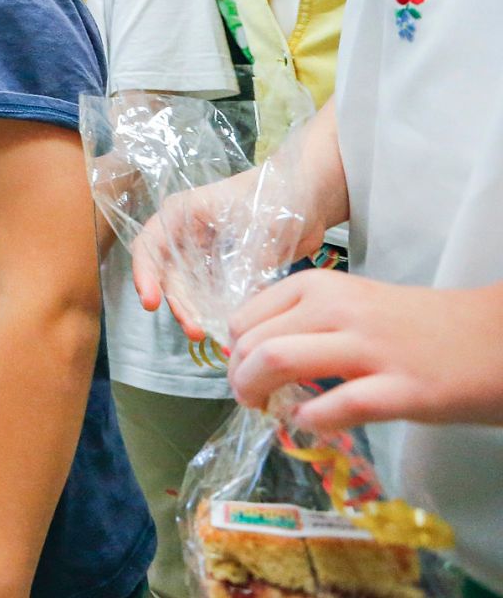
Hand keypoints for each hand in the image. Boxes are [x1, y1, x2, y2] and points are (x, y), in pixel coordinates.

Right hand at [129, 166, 325, 343]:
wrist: (309, 197)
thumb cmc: (278, 194)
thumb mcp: (259, 223)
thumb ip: (247, 260)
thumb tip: (240, 300)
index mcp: (182, 213)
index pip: (149, 245)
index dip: (144, 274)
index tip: (150, 302)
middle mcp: (186, 236)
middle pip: (167, 275)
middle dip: (177, 304)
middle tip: (194, 329)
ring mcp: (204, 256)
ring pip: (187, 290)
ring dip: (193, 313)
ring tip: (205, 334)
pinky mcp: (223, 272)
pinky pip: (210, 297)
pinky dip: (213, 313)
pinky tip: (224, 328)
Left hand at [227, 272, 502, 432]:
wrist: (495, 337)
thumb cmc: (417, 325)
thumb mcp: (352, 305)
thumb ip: (306, 321)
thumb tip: (253, 354)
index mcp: (321, 286)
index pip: (245, 317)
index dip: (233, 352)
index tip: (243, 369)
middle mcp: (338, 309)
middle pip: (253, 343)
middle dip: (239, 379)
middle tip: (251, 399)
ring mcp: (370, 348)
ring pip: (278, 361)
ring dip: (259, 395)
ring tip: (269, 411)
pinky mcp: (402, 389)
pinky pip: (335, 406)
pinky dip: (311, 420)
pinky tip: (312, 423)